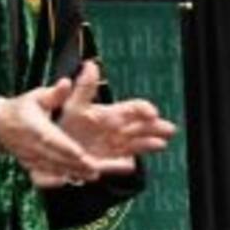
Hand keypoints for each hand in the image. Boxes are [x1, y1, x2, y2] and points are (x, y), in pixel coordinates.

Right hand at [0, 78, 101, 183]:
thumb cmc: (22, 109)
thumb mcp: (36, 97)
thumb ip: (54, 94)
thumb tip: (66, 83)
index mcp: (34, 127)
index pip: (52, 139)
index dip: (66, 147)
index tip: (81, 153)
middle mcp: (32, 145)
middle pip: (56, 158)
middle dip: (75, 165)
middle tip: (95, 169)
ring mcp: (31, 158)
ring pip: (53, 169)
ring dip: (72, 174)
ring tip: (92, 176)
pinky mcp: (31, 166)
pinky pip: (46, 176)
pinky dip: (60, 180)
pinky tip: (75, 181)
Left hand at [57, 60, 176, 168]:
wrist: (60, 146)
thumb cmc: (68, 123)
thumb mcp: (75, 104)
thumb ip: (85, 87)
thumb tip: (92, 64)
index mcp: (113, 114)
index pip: (134, 109)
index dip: (145, 109)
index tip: (153, 112)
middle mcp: (119, 131)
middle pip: (142, 128)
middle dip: (156, 128)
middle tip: (170, 129)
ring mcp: (117, 148)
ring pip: (137, 145)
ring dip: (149, 144)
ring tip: (161, 144)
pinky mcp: (111, 163)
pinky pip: (121, 164)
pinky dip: (124, 164)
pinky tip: (131, 163)